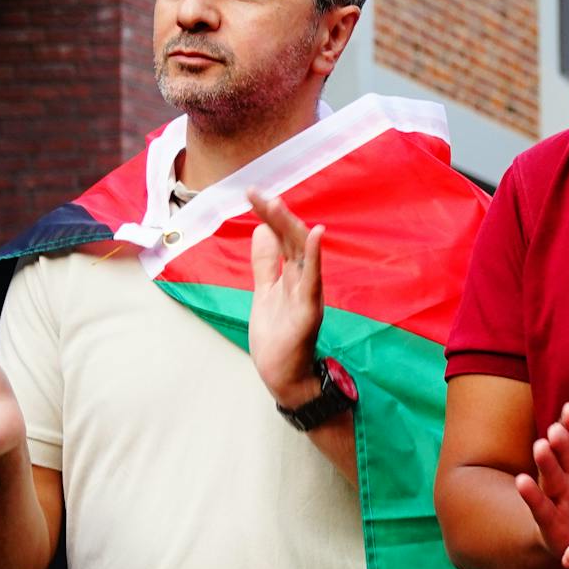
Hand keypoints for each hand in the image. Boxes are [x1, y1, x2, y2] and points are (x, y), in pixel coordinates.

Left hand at [246, 190, 325, 407]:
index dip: (269, 215)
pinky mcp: (308, 311)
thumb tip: (261, 229)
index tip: (253, 194)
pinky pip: (312, 279)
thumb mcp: (265, 290)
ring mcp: (308, 294)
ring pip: (301, 253)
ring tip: (277, 204)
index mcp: (292, 274)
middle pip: (292, 239)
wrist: (283, 374)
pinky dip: (314, 256)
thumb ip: (265, 262)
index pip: (282, 237)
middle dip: (275, 215)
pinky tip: (314, 235)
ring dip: (290, 227)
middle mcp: (304, 280)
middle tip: (257, 193)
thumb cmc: (277, 336)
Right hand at [515, 387, 568, 568]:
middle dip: (559, 442)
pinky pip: (540, 507)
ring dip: (545, 462)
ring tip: (541, 446)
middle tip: (557, 430)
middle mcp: (565, 469)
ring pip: (550, 475)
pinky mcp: (551, 520)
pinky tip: (521, 481)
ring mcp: (557, 494)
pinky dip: (531, 496)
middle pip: (561, 452)